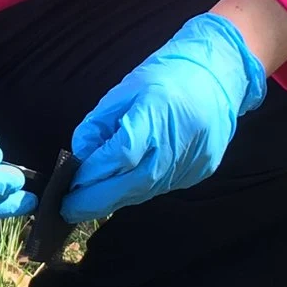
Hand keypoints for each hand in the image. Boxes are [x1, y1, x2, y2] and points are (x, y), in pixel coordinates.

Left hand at [60, 12, 268, 222]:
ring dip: (115, 199)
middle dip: (96, 201)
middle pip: (131, 184)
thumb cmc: (166, 76)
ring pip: (145, 191)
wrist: (218, 75)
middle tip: (69, 210)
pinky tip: (123, 187)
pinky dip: (138, 190)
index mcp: (155, 114)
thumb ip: (98, 125)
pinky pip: (161, 187)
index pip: (119, 156)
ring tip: (90, 203)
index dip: (92, 174)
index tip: (69, 185)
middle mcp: (176, 143)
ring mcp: (191, 161)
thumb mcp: (123, 90)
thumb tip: (79, 157)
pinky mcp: (200, 171)